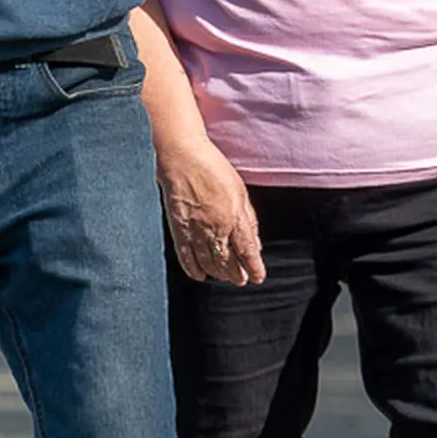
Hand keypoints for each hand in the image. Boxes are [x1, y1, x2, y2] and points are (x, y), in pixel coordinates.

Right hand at [159, 140, 264, 285]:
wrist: (182, 157)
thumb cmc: (213, 169)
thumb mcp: (240, 191)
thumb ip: (248, 219)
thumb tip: (254, 243)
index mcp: (234, 217)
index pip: (247, 251)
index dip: (254, 267)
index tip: (258, 277)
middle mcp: (215, 228)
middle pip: (228, 262)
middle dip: (236, 275)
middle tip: (241, 280)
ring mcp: (195, 231)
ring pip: (208, 263)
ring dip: (218, 273)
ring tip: (224, 276)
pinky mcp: (178, 230)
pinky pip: (186, 257)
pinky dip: (193, 269)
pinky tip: (200, 274)